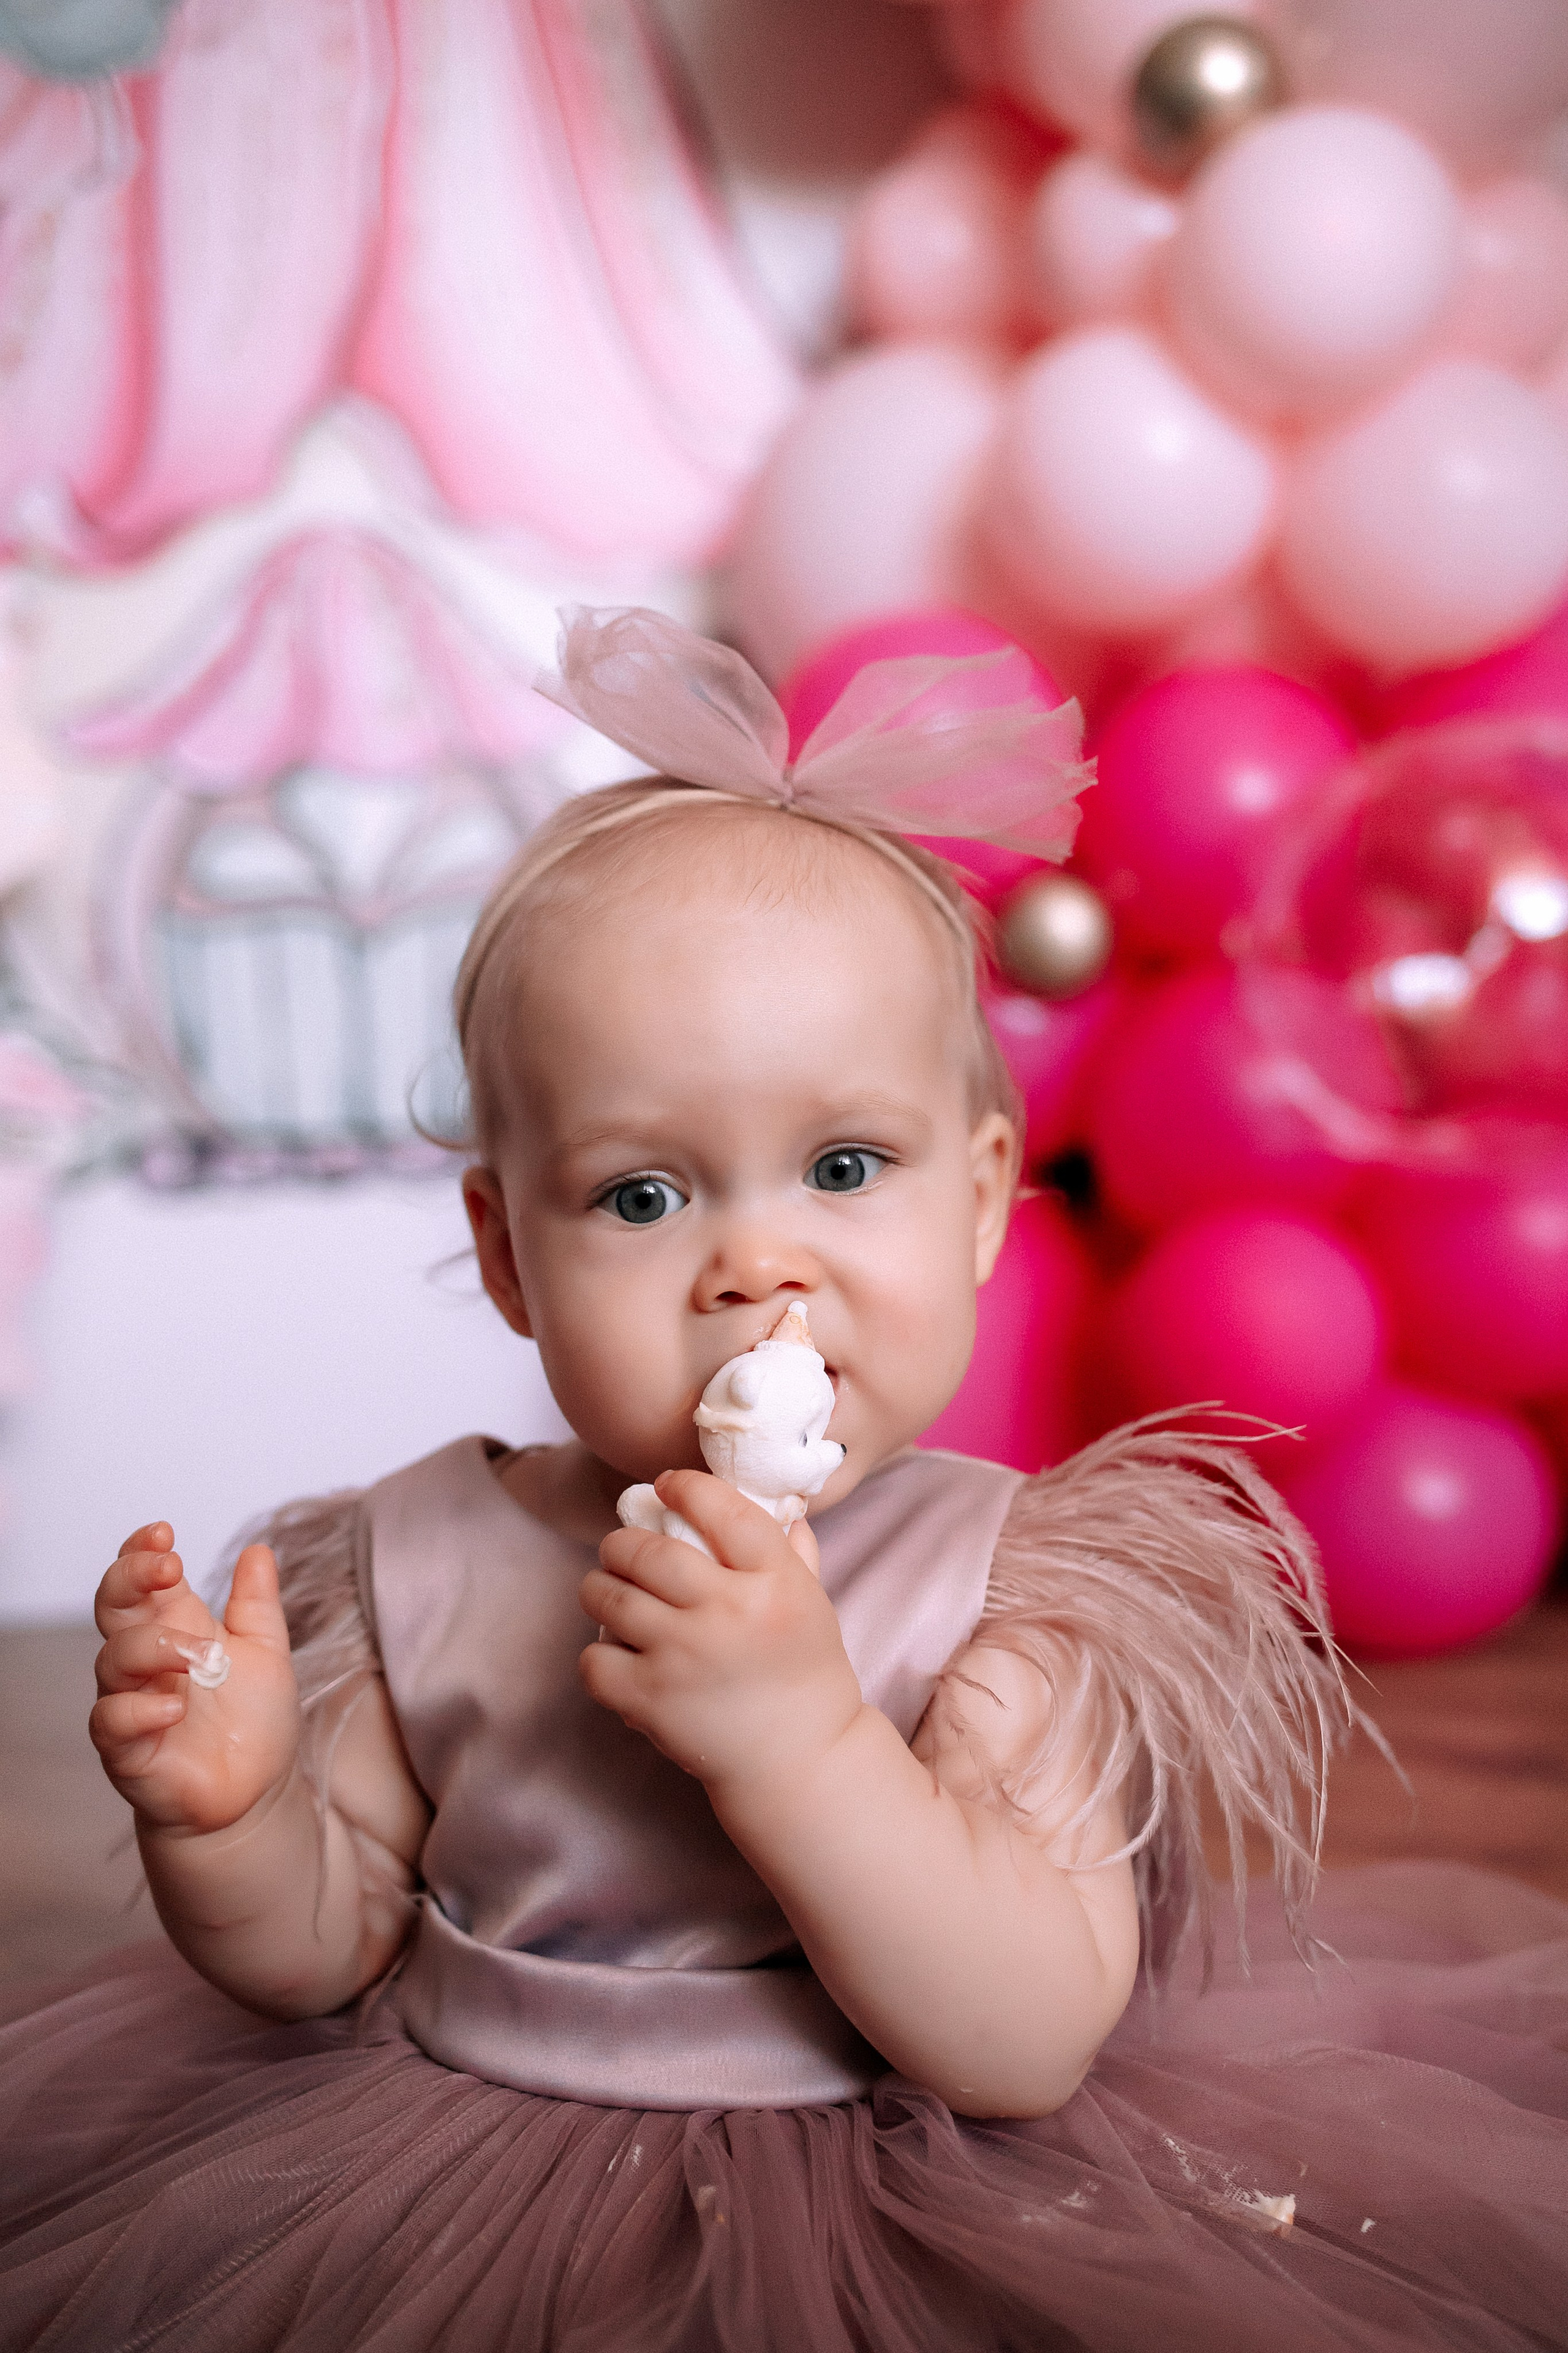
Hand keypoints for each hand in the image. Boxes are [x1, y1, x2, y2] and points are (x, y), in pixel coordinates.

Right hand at [90, 1523, 300, 1836]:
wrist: (255, 1794)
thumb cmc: (252, 1721)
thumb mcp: (267, 1652)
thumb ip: (257, 1603)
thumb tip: (258, 1550)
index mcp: (175, 1628)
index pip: (139, 1580)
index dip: (140, 1553)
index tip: (164, 1534)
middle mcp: (145, 1661)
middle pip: (112, 1606)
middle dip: (131, 1577)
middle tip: (169, 1566)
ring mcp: (130, 1703)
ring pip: (113, 1659)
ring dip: (155, 1647)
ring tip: (203, 1656)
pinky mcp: (127, 1750)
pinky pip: (111, 1721)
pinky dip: (139, 1710)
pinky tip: (174, 1708)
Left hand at [579, 1471, 863, 1794]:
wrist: (800, 1762)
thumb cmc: (807, 1676)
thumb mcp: (814, 1605)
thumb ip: (792, 1553)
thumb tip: (781, 1504)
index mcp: (776, 1583)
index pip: (724, 1509)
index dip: (686, 1487)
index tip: (668, 1486)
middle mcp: (729, 1613)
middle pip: (649, 1551)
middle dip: (622, 1542)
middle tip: (621, 1548)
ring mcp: (685, 1657)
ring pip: (609, 1596)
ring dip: (599, 1586)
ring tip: (606, 1589)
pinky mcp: (651, 1700)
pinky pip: (594, 1659)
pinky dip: (597, 1652)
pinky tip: (615, 1650)